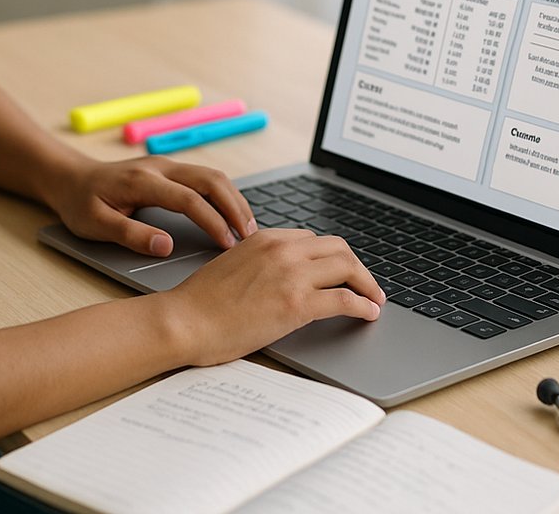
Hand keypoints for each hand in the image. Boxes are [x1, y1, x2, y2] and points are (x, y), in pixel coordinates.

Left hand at [48, 155, 256, 255]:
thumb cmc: (80, 203)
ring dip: (234, 200)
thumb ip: (130, 235)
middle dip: (235, 207)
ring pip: (213, 176)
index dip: (213, 222)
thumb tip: (165, 246)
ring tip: (249, 229)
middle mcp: (160, 167)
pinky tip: (233, 214)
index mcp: (143, 181)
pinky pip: (206, 178)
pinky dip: (225, 195)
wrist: (69, 177)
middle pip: (211, 180)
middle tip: (251, 237)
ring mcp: (167, 165)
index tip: (228, 246)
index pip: (189, 200)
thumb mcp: (95, 224)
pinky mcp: (170, 170)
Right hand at [161, 229, 384, 366]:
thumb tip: (280, 279)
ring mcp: (291, 275)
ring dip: (367, 284)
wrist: (184, 320)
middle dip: (357, 266)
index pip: (313, 239)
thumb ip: (260, 264)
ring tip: (374, 299)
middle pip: (338, 248)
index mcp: (265, 238)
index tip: (341, 271)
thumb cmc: (200, 302)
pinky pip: (344, 299)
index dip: (333, 257)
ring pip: (348, 268)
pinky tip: (368, 314)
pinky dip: (363, 305)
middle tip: (366, 285)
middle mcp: (282, 250)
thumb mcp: (232, 266)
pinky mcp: (297, 304)